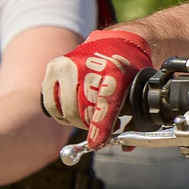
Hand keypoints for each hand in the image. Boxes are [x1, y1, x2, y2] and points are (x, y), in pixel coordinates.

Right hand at [40, 27, 154, 146]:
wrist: (115, 42)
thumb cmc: (128, 70)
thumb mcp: (136, 91)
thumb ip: (133, 120)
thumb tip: (127, 147)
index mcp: (113, 71)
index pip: (104, 106)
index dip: (100, 129)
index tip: (96, 143)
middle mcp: (86, 65)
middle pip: (79, 111)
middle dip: (89, 126)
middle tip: (98, 127)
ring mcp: (66, 65)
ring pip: (63, 109)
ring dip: (74, 120)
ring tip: (87, 118)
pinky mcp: (53, 67)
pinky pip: (51, 102)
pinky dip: (60, 112)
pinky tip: (72, 111)